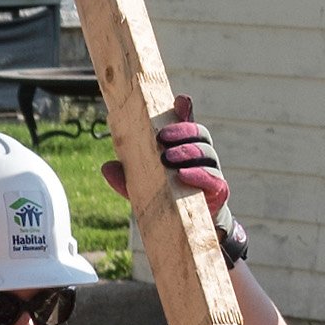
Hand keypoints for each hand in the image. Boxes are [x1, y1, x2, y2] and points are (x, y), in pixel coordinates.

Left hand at [108, 97, 229, 213]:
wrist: (186, 223)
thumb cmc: (164, 195)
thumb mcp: (141, 183)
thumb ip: (127, 175)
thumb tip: (106, 167)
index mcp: (184, 145)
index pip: (188, 122)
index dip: (185, 109)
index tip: (179, 101)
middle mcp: (201, 154)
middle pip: (200, 134)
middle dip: (182, 132)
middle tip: (161, 138)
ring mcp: (212, 171)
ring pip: (207, 153)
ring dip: (187, 152)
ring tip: (166, 157)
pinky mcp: (218, 190)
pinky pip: (213, 179)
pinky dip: (198, 175)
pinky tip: (182, 175)